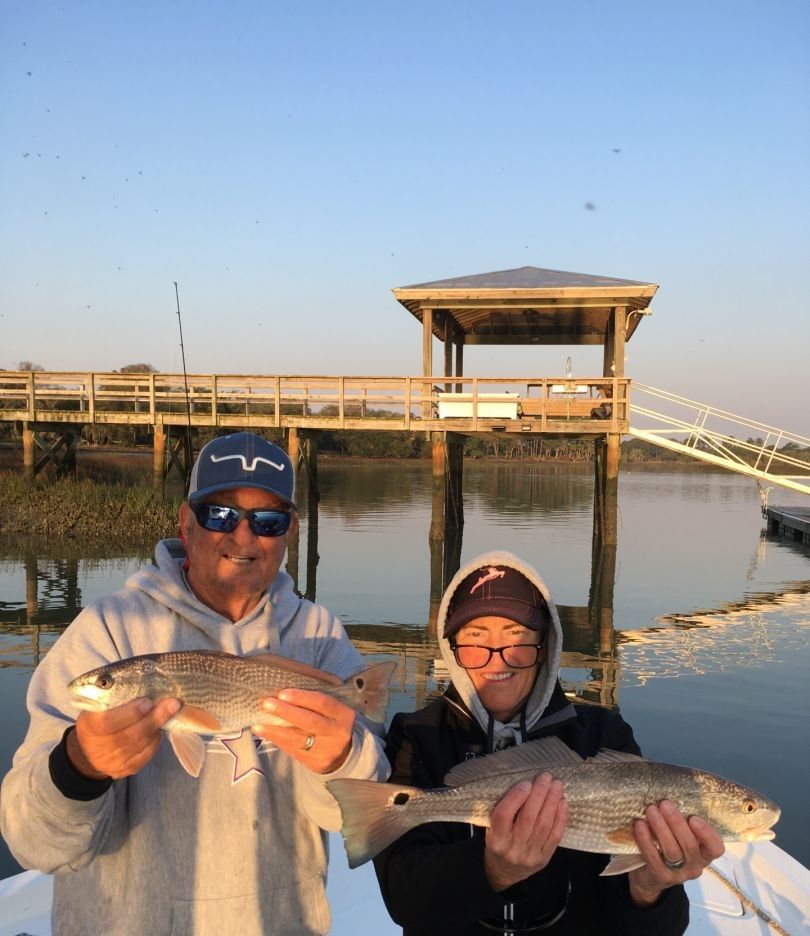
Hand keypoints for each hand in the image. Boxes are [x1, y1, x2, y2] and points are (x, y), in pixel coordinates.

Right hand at [68, 697, 180, 780]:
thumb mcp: (98, 705)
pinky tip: (159, 727)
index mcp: (89, 726)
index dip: (131, 713)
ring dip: (159, 726)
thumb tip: (145, 678)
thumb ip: (115, 695)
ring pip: (142, 744)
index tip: (147, 701)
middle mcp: (99, 748)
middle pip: (131, 735)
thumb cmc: (98, 718)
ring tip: (170, 711)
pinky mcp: (126, 769)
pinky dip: (156, 739)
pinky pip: (147, 754)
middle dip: (155, 718)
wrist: (89, 750)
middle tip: (173, 703)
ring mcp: (113, 761)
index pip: (109, 722)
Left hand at [252, 690, 355, 773]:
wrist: (347, 753)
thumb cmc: (333, 723)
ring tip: (257, 724)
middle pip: (310, 721)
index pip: (323, 702)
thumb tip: (283, 693)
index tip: (282, 693)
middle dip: (286, 712)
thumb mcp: (333, 711)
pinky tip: (264, 733)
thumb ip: (315, 702)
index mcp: (344, 714)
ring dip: (275, 730)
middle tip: (267, 704)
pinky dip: (277, 740)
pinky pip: (294, 751)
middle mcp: (338, 733)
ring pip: (299, 739)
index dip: (302, 697)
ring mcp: (328, 750)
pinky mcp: (317, 763)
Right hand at [484, 773, 568, 891]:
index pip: (504, 815)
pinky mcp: (544, 859)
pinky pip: (555, 836)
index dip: (516, 797)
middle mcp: (512, 849)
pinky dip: (561, 817)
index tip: (526, 782)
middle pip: (528, 818)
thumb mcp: (491, 827)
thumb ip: (503, 809)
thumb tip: (524, 784)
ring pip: (543, 825)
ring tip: (556, 786)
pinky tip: (563, 803)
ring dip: (552, 802)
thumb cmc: (499, 842)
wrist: (504, 872)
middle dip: (539, 794)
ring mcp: (530, 855)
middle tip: (546, 777)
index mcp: (495, 839)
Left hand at [629, 800, 724, 905]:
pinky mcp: (660, 877)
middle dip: (676, 822)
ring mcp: (678, 874)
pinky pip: (653, 858)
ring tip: (650, 810)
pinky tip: (639, 825)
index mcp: (704, 854)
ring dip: (660, 828)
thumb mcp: (679, 836)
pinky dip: (645, 839)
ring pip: (672, 851)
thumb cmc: (667, 846)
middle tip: (664, 803)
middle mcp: (695, 866)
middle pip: (690, 845)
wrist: (649, 877)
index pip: (716, 847)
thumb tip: (671, 795)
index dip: (707, 833)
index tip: (693, 817)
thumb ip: (681, 822)